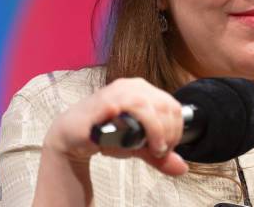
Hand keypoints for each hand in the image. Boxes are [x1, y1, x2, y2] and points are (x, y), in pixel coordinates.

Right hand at [42, 77, 187, 175]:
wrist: (71, 136)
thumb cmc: (104, 135)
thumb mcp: (137, 146)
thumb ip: (158, 155)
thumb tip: (182, 167)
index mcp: (144, 90)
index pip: (174, 107)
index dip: (176, 130)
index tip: (166, 148)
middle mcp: (133, 86)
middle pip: (167, 107)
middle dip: (168, 134)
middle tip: (158, 152)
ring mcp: (119, 91)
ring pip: (151, 106)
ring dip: (157, 131)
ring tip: (153, 149)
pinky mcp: (106, 101)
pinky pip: (130, 108)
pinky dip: (140, 125)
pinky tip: (136, 140)